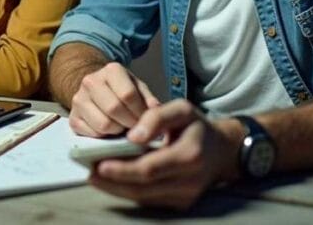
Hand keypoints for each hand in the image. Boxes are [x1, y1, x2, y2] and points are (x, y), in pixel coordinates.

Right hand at [69, 62, 159, 136]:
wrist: (96, 89)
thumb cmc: (122, 89)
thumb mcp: (138, 88)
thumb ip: (148, 99)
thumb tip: (155, 111)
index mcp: (111, 70)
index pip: (128, 95)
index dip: (140, 112)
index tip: (146, 119)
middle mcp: (90, 81)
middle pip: (114, 109)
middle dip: (129, 123)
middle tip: (135, 126)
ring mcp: (78, 99)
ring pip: (103, 124)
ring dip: (117, 130)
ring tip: (122, 127)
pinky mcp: (72, 118)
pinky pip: (92, 134)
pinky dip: (104, 137)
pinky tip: (110, 130)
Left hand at [89, 99, 240, 209]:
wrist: (222, 151)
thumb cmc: (197, 127)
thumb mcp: (182, 109)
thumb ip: (157, 116)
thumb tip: (133, 135)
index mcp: (190, 156)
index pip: (150, 168)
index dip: (123, 169)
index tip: (99, 165)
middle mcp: (189, 181)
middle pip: (143, 187)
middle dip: (113, 182)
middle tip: (90, 173)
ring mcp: (185, 196)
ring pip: (144, 197)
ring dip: (117, 189)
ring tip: (95, 177)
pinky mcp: (181, 204)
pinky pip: (150, 200)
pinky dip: (129, 192)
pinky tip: (112, 182)